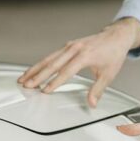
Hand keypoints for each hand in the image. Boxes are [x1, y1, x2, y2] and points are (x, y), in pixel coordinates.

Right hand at [17, 17, 139, 106]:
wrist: (116, 36)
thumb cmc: (113, 54)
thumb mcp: (109, 74)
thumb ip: (98, 90)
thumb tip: (92, 103)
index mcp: (85, 55)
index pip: (67, 71)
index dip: (55, 82)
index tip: (45, 90)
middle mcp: (75, 48)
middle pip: (53, 63)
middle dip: (38, 75)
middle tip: (26, 85)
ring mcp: (70, 46)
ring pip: (48, 58)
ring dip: (35, 69)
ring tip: (23, 78)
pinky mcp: (68, 45)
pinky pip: (52, 55)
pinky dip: (41, 63)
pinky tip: (33, 70)